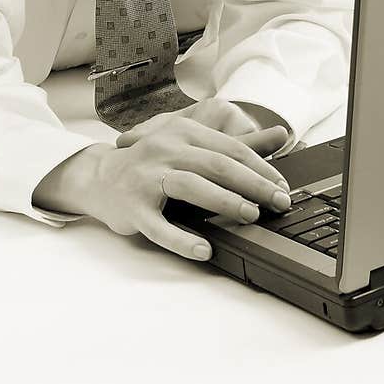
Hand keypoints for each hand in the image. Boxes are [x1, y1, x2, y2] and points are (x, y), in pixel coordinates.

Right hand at [35, 99, 291, 261]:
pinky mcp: (133, 207)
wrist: (100, 177)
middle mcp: (165, 148)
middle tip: (280, 203)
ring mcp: (147, 177)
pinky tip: (204, 250)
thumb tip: (282, 134)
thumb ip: (238, 144)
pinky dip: (182, 240)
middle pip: (217, 165)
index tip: (284, 187)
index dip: (261, 168)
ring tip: (251, 216)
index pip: (231, 149)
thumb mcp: (194, 147)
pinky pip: (160, 227)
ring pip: (192, 187)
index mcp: (184, 132)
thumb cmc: (155, 164)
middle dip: (254, 184)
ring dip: (225, 202)